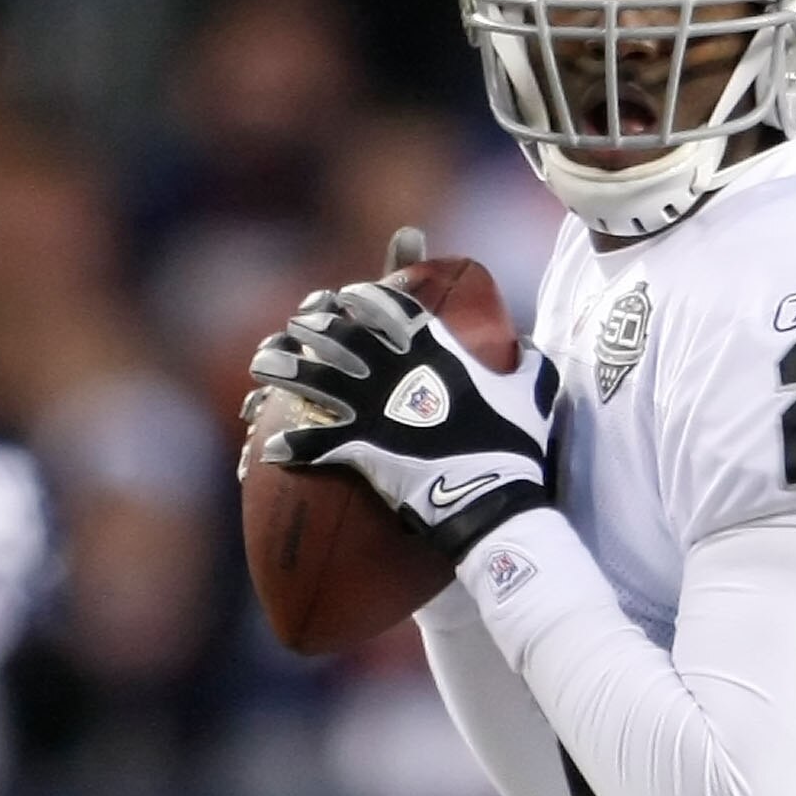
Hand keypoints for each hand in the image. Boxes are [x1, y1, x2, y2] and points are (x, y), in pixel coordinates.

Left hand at [246, 280, 559, 558]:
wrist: (493, 501)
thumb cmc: (515, 447)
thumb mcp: (533, 394)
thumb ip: (529, 363)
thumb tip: (530, 344)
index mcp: (432, 348)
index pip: (385, 305)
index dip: (359, 296)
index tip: (343, 295)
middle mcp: (393, 369)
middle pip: (337, 333)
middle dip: (310, 325)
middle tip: (296, 328)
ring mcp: (372, 407)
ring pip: (312, 378)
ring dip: (282, 369)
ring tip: (262, 364)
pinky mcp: (360, 448)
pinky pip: (314, 442)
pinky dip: (290, 446)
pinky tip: (270, 448)